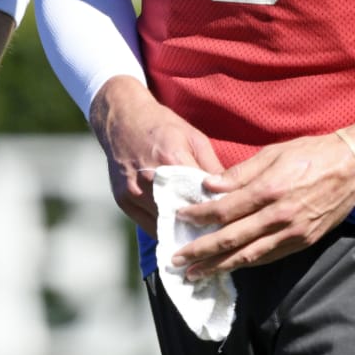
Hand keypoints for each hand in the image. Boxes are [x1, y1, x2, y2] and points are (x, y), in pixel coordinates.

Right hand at [89, 76, 223, 237]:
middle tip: (219, 233)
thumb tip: (233, 194)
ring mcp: (134, 192)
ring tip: (202, 236)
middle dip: (202, 226)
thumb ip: (213, 167)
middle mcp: (151, 179)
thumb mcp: (195, 138)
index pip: (202, 197)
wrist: (121, 118)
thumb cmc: (163, 126)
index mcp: (172, 160)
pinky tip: (179, 230)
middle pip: (184, 215)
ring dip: (184, 232)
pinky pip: (151, 227)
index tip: (231, 220)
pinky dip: (166, 229)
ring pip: (167, 226)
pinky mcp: (124, 201)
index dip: (218, 210)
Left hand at [173, 133, 354, 277]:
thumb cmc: (310, 154)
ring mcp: (292, 233)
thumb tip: (208, 185)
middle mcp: (278, 216)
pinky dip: (247, 263)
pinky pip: (269, 257)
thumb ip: (239, 174)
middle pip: (231, 239)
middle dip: (201, 251)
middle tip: (177, 260)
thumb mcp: (272, 153)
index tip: (180, 219)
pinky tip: (230, 267)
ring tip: (197, 274)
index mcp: (268, 190)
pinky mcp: (303, 242)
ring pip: (249, 256)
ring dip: (220, 266)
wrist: (353, 167)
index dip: (199, 216)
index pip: (224, 210)